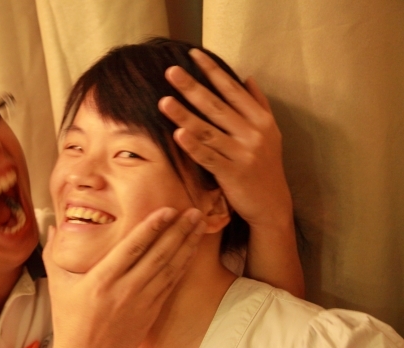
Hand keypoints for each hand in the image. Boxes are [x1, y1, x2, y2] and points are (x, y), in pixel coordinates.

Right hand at [43, 207, 205, 347]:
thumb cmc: (68, 321)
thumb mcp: (57, 285)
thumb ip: (53, 252)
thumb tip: (51, 225)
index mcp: (101, 280)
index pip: (131, 248)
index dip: (151, 227)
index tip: (167, 210)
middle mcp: (125, 290)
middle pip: (158, 255)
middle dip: (178, 231)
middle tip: (193, 211)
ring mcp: (141, 303)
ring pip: (169, 269)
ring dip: (186, 245)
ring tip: (198, 225)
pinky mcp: (150, 313)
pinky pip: (170, 285)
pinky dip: (182, 266)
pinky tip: (190, 252)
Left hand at [158, 48, 292, 229]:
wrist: (272, 204)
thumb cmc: (265, 166)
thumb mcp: (270, 133)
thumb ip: (258, 104)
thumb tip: (247, 77)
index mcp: (261, 120)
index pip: (232, 90)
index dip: (212, 71)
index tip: (193, 55)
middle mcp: (253, 133)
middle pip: (216, 106)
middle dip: (192, 87)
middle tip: (171, 72)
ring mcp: (242, 154)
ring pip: (208, 130)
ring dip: (185, 115)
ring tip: (164, 101)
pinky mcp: (232, 174)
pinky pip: (208, 157)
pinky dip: (193, 146)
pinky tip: (178, 134)